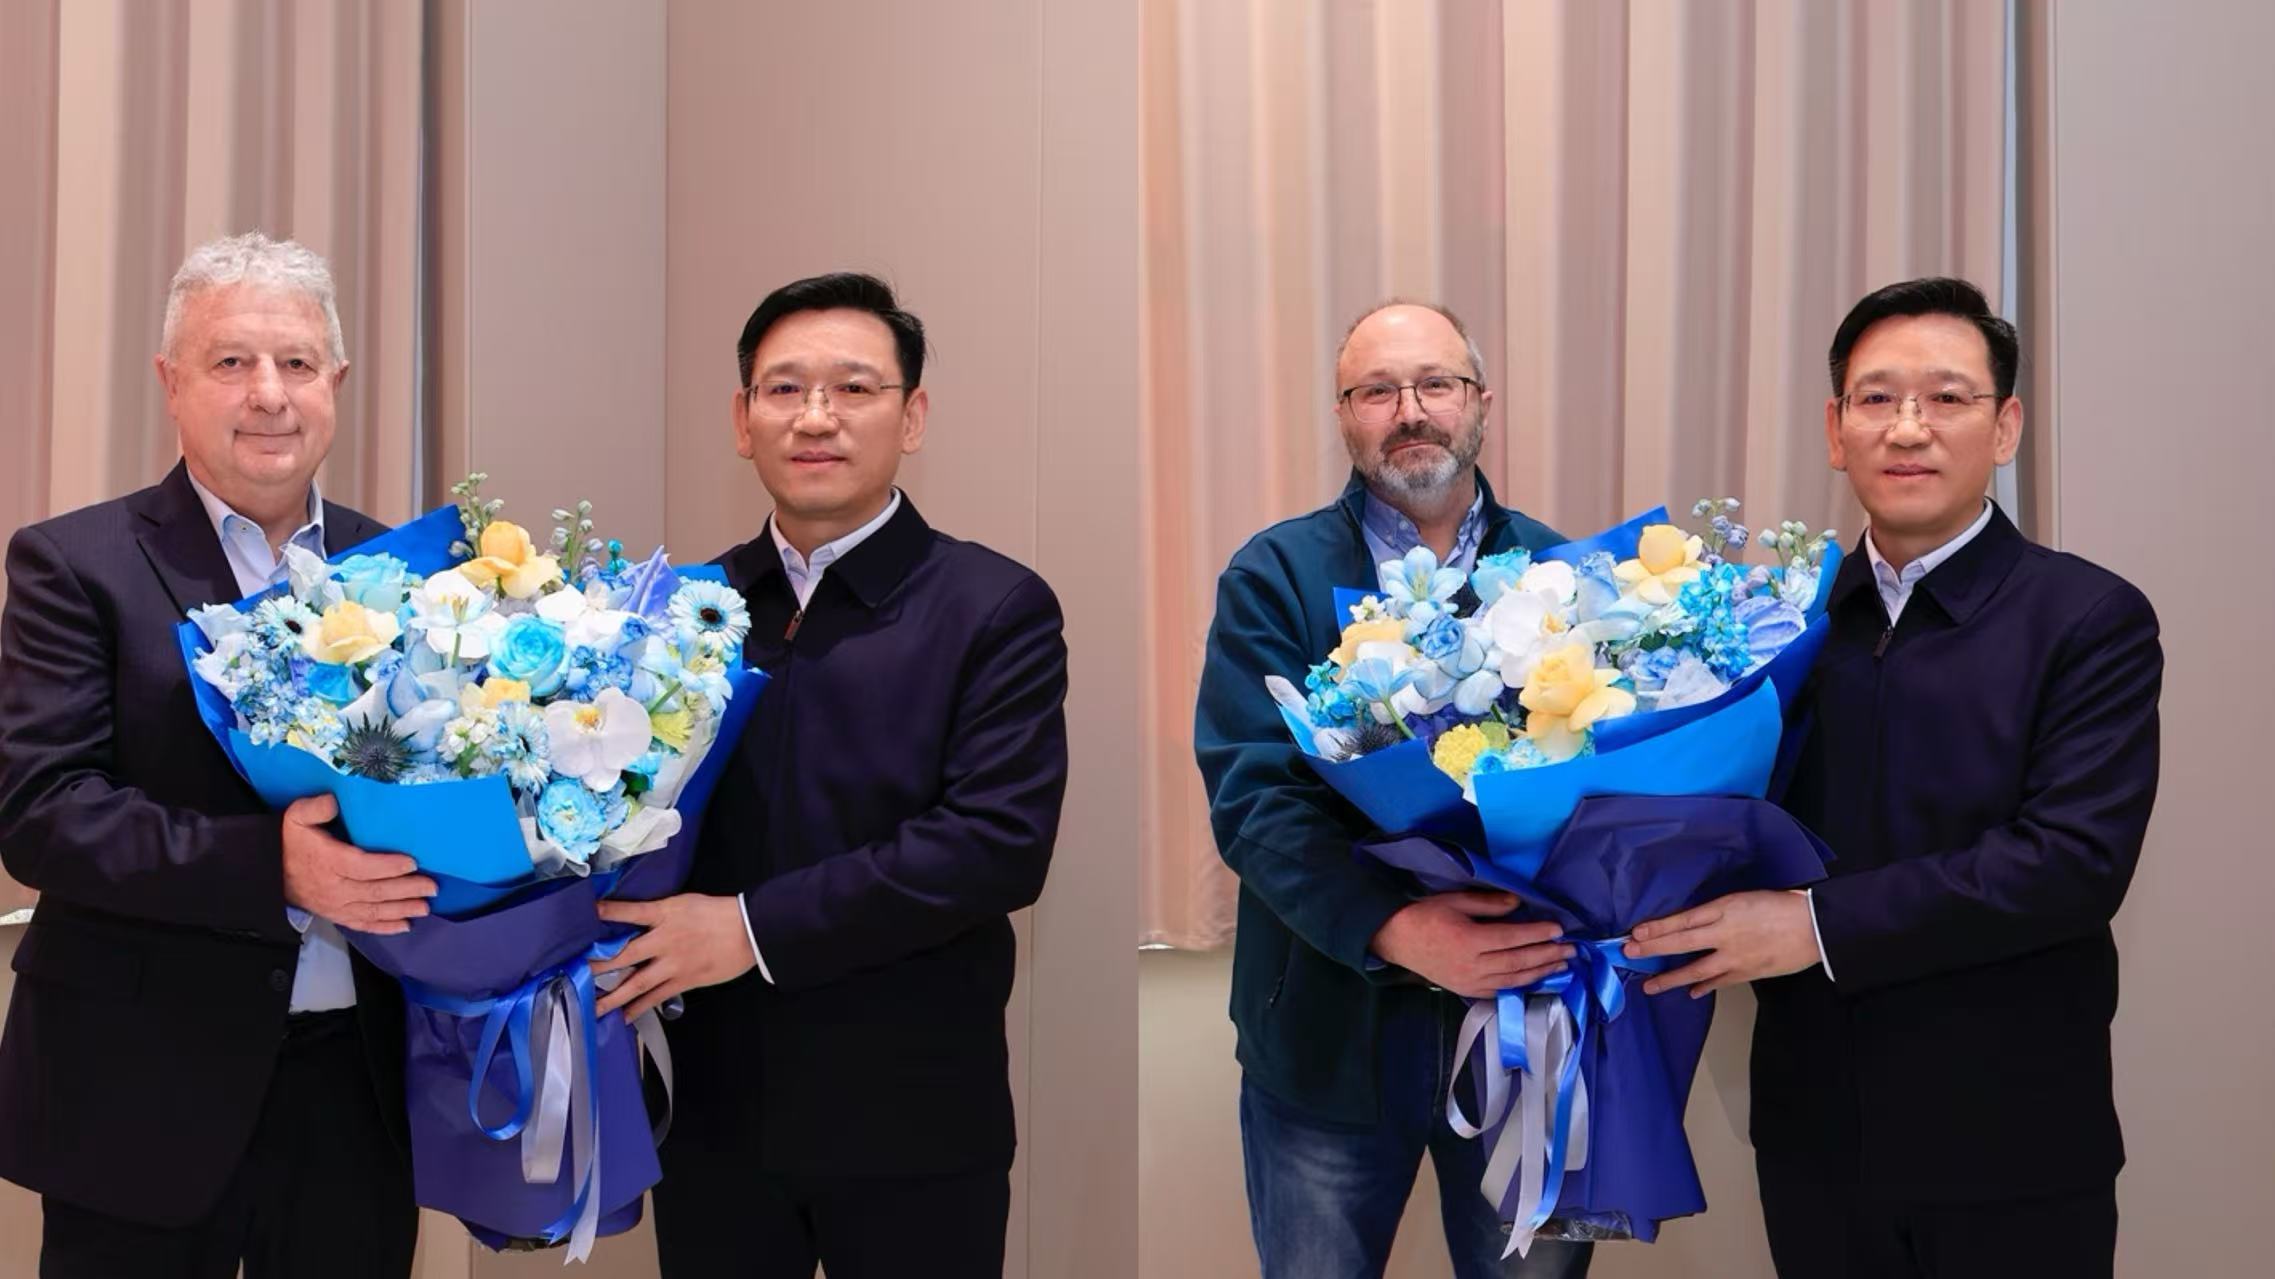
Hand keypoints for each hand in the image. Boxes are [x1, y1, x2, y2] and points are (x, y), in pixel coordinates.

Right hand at [280, 794, 435, 934]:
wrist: (268, 870)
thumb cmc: (291, 841)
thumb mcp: (296, 817)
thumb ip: (315, 808)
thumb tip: (333, 800)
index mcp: (329, 862)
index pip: (363, 866)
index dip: (389, 866)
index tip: (412, 863)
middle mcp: (335, 887)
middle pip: (375, 891)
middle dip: (406, 890)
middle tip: (432, 887)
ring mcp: (336, 905)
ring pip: (373, 910)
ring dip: (402, 910)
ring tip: (425, 907)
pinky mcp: (336, 915)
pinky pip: (362, 924)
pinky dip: (384, 927)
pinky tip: (405, 926)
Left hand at [591, 894, 755, 1019]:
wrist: (748, 931)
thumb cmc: (717, 913)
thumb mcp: (685, 903)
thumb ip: (660, 911)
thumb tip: (637, 919)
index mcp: (665, 914)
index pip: (630, 911)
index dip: (608, 912)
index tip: (587, 914)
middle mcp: (664, 939)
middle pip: (624, 954)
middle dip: (598, 965)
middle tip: (574, 974)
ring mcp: (673, 963)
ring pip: (636, 982)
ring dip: (612, 996)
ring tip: (591, 1007)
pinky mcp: (684, 980)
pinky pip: (656, 997)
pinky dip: (639, 1008)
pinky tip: (625, 1017)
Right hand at [1368, 890, 1570, 998]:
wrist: (1396, 939)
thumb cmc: (1425, 915)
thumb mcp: (1455, 901)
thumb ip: (1488, 904)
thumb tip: (1518, 904)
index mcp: (1469, 940)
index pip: (1512, 938)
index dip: (1537, 934)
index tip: (1558, 928)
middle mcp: (1473, 965)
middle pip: (1518, 961)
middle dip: (1547, 955)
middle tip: (1571, 949)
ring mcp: (1470, 981)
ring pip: (1513, 979)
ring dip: (1540, 972)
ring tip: (1562, 965)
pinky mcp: (1466, 990)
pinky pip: (1500, 990)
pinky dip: (1520, 985)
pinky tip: (1535, 978)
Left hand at [1624, 890, 1820, 996]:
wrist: (1814, 926)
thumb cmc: (1781, 905)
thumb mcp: (1743, 899)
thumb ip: (1717, 912)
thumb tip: (1692, 923)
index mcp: (1724, 909)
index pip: (1682, 920)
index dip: (1657, 928)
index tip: (1635, 933)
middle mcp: (1725, 934)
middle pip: (1681, 942)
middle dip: (1653, 949)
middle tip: (1629, 954)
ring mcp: (1735, 956)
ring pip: (1696, 969)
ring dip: (1671, 978)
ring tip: (1650, 985)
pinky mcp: (1748, 972)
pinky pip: (1719, 982)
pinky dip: (1704, 986)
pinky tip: (1691, 992)